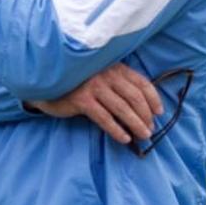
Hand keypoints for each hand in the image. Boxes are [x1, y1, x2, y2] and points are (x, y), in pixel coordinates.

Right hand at [28, 63, 162, 144]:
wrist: (47, 83)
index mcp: (113, 66)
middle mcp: (105, 73)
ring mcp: (93, 86)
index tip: (159, 112)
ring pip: (122, 109)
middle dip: (146, 116)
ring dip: (136, 124)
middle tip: (150, 129)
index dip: (153, 98)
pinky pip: (105, 118)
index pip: (141, 82)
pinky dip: (117, 130)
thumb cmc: (77, 82)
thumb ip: (118, 83)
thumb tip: (143, 106)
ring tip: (142, 136)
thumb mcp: (100, 76)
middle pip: (134, 97)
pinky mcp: (81, 99)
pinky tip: (124, 138)